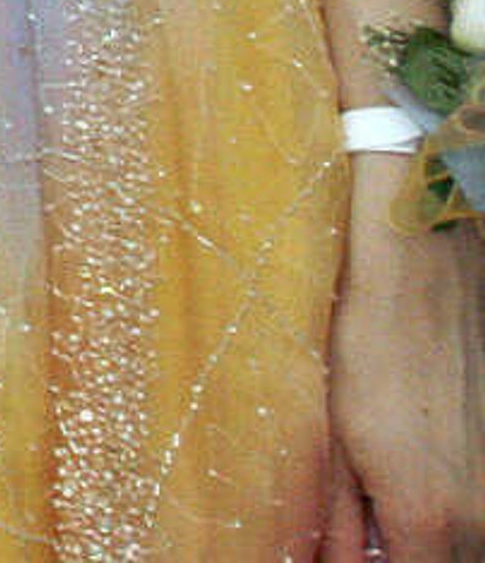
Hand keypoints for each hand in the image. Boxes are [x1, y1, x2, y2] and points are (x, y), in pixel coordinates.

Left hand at [326, 181, 484, 561]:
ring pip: (476, 546)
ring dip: (440, 540)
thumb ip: (341, 521)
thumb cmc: (367, 345)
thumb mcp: (333, 439)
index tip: (355, 557)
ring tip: (396, 502)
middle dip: (409, 555)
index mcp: (428, 515)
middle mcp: (484, 513)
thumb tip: (333, 562)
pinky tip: (426, 473)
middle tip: (370, 534)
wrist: (424, 270)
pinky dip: (462, 512)